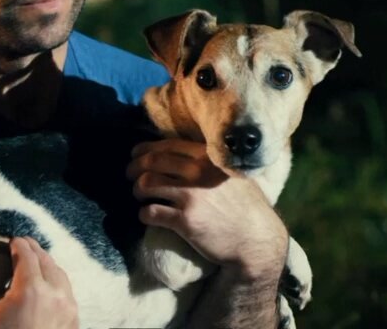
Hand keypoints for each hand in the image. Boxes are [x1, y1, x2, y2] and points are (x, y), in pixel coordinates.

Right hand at [0, 237, 78, 328]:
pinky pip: (67, 293)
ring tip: (35, 263)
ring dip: (48, 265)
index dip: (19, 244)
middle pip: (48, 261)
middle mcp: (57, 295)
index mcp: (33, 289)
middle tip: (24, 246)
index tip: (12, 240)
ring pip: (61, 276)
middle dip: (35, 251)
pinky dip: (57, 282)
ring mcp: (69, 310)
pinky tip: (47, 289)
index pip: (28, 254)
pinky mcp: (74, 324)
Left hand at [127, 139, 288, 280]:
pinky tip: (145, 215)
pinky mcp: (184, 221)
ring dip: (136, 189)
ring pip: (146, 185)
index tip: (136, 154)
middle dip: (134, 167)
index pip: (167, 146)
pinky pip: (150, 212)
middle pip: (152, 162)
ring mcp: (190, 196)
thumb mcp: (235, 174)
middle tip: (130, 174)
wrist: (256, 240)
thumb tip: (187, 155)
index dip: (145, 149)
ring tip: (138, 194)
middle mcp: (197, 172)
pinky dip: (143, 213)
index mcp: (208, 157)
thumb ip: (213, 162)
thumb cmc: (248, 207)